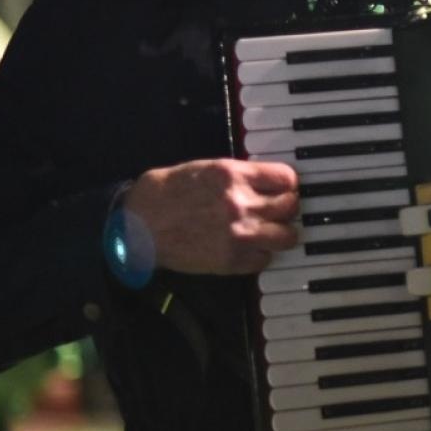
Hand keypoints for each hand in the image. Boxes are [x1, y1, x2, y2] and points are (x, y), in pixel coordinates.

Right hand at [123, 158, 299, 274]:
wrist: (139, 224)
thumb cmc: (168, 192)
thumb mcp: (206, 169)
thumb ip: (239, 175)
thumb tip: (267, 182)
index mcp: (233, 176)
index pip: (287, 179)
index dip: (288, 184)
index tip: (284, 188)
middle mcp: (240, 204)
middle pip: (291, 207)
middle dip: (287, 207)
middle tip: (279, 210)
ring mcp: (238, 234)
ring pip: (287, 237)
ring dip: (281, 233)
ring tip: (271, 231)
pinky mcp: (231, 261)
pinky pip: (265, 260)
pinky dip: (261, 255)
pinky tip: (249, 248)